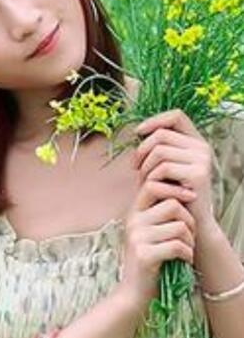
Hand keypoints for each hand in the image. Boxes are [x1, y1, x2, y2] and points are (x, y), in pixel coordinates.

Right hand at [120, 178, 197, 306]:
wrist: (133, 290)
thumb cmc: (147, 258)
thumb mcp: (147, 230)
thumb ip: (157, 211)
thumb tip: (181, 192)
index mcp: (133, 212)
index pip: (152, 185)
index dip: (174, 189)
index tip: (190, 198)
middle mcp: (132, 222)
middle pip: (172, 205)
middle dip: (189, 221)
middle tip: (189, 235)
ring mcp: (137, 238)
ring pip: (179, 227)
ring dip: (190, 240)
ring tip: (186, 249)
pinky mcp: (144, 255)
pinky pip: (177, 246)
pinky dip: (187, 254)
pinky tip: (183, 259)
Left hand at [132, 108, 216, 226]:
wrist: (188, 221)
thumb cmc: (169, 192)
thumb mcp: (162, 166)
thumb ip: (156, 147)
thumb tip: (138, 131)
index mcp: (195, 141)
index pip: (176, 116)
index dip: (154, 120)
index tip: (137, 132)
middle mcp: (202, 147)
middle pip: (161, 134)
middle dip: (141, 151)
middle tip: (135, 168)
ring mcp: (202, 160)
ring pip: (159, 151)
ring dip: (144, 167)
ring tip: (144, 180)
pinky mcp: (198, 175)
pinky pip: (163, 168)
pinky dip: (151, 178)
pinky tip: (152, 187)